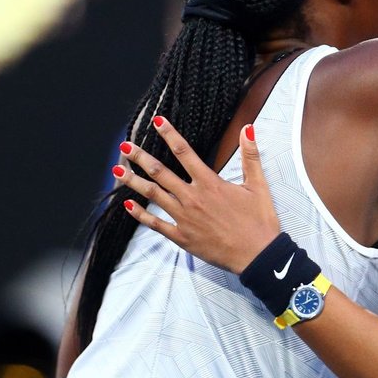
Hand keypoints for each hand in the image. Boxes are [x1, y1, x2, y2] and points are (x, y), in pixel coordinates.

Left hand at [115, 116, 280, 272]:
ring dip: (134, 181)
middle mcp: (193, 198)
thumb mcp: (259, 186)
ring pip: (153, 195)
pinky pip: (156, 224)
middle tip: (125, 146)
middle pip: (160, 172)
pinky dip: (140, 215)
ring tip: (118, 170)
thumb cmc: (259, 222)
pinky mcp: (182, 237)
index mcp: (210, 183)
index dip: (170, 135)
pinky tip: (128, 206)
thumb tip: (246, 129)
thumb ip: (250, 156)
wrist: (257, 255)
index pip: (185, 153)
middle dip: (140, 157)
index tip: (157, 122)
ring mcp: (184, 218)